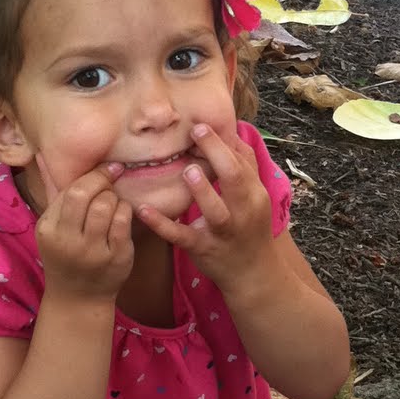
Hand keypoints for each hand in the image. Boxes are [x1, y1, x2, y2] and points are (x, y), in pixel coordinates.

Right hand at [34, 155, 134, 300]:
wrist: (78, 297)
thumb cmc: (64, 255)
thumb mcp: (51, 227)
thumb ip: (53, 192)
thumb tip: (43, 156)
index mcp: (48, 229)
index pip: (70, 191)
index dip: (92, 176)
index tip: (107, 168)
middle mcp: (68, 241)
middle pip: (86, 195)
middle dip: (103, 182)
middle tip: (110, 181)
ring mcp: (93, 251)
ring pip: (108, 206)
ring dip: (115, 197)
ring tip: (113, 202)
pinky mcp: (116, 258)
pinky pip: (124, 222)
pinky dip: (126, 211)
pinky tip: (121, 215)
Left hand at [137, 123, 272, 289]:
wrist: (253, 274)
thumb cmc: (250, 229)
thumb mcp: (256, 198)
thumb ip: (245, 166)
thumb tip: (232, 133)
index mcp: (254, 194)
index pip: (242, 162)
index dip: (223, 142)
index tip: (202, 124)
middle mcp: (242, 211)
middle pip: (234, 178)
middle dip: (216, 153)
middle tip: (196, 131)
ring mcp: (222, 232)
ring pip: (215, 210)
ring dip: (201, 190)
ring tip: (186, 170)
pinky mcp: (202, 249)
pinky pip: (181, 235)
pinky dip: (162, 223)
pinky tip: (143, 208)